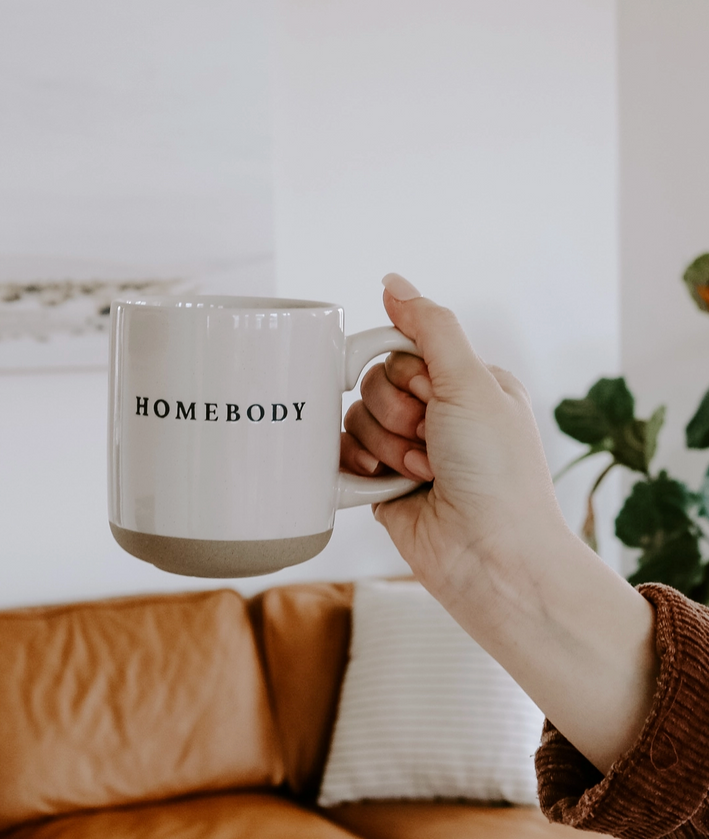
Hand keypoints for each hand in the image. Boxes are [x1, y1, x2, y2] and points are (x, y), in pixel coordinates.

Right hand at [344, 273, 566, 599]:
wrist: (489, 557)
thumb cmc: (497, 474)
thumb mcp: (471, 383)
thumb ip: (430, 327)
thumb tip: (393, 282)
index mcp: (467, 385)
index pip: (402, 351)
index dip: (406, 376)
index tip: (431, 401)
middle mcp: (437, 415)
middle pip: (373, 384)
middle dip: (397, 417)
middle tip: (432, 444)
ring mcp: (407, 451)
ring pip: (355, 420)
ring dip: (385, 448)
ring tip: (421, 473)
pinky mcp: (381, 485)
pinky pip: (342, 457)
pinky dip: (359, 469)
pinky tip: (387, 484)